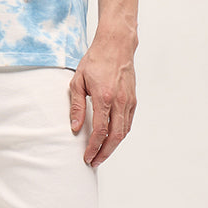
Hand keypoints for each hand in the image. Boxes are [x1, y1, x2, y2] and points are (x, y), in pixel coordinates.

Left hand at [69, 42, 136, 165]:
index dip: (93, 147)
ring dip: (113, 146)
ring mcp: (129, 101)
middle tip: (95, 162)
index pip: (100, 130)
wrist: (116, 45)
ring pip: (124, 131)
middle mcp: (119, 101)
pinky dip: (120, 134)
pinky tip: (112, 139)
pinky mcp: (133, 99)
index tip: (87, 156)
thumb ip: (76, 106)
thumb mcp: (78, 82)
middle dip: (105, 152)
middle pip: (115, 136)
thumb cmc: (96, 61)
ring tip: (102, 154)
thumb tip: (75, 127)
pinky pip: (128, 122)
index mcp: (104, 97)